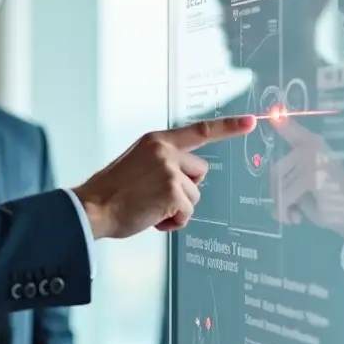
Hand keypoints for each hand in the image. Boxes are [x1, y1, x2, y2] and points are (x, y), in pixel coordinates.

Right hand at [73, 115, 254, 239]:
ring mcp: (170, 170)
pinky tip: (152, 218)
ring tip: (149, 208)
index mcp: (156, 141)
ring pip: (195, 195)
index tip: (251, 122)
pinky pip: (187, 212)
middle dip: (185, 188)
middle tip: (155, 196)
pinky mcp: (173, 191)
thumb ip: (161, 162)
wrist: (92, 208)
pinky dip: (172, 221)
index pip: (200, 130)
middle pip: (200, 172)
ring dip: (177, 208)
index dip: (228, 126)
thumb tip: (183, 179)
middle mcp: (165, 150)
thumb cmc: (111, 193)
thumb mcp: (136, 163)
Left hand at [268, 118, 343, 240]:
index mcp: (311, 144)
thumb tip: (271, 191)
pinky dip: (286, 210)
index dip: (282, 122)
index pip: (292, 129)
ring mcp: (311, 160)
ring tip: (293, 216)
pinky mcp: (312, 176)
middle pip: (276, 171)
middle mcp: (311, 147)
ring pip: (279, 185)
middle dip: (276, 194)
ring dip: (281, 206)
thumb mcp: (306, 187)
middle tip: (285, 210)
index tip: (274, 110)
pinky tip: (296, 218)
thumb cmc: (332, 200)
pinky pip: (286, 196)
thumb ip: (288, 182)